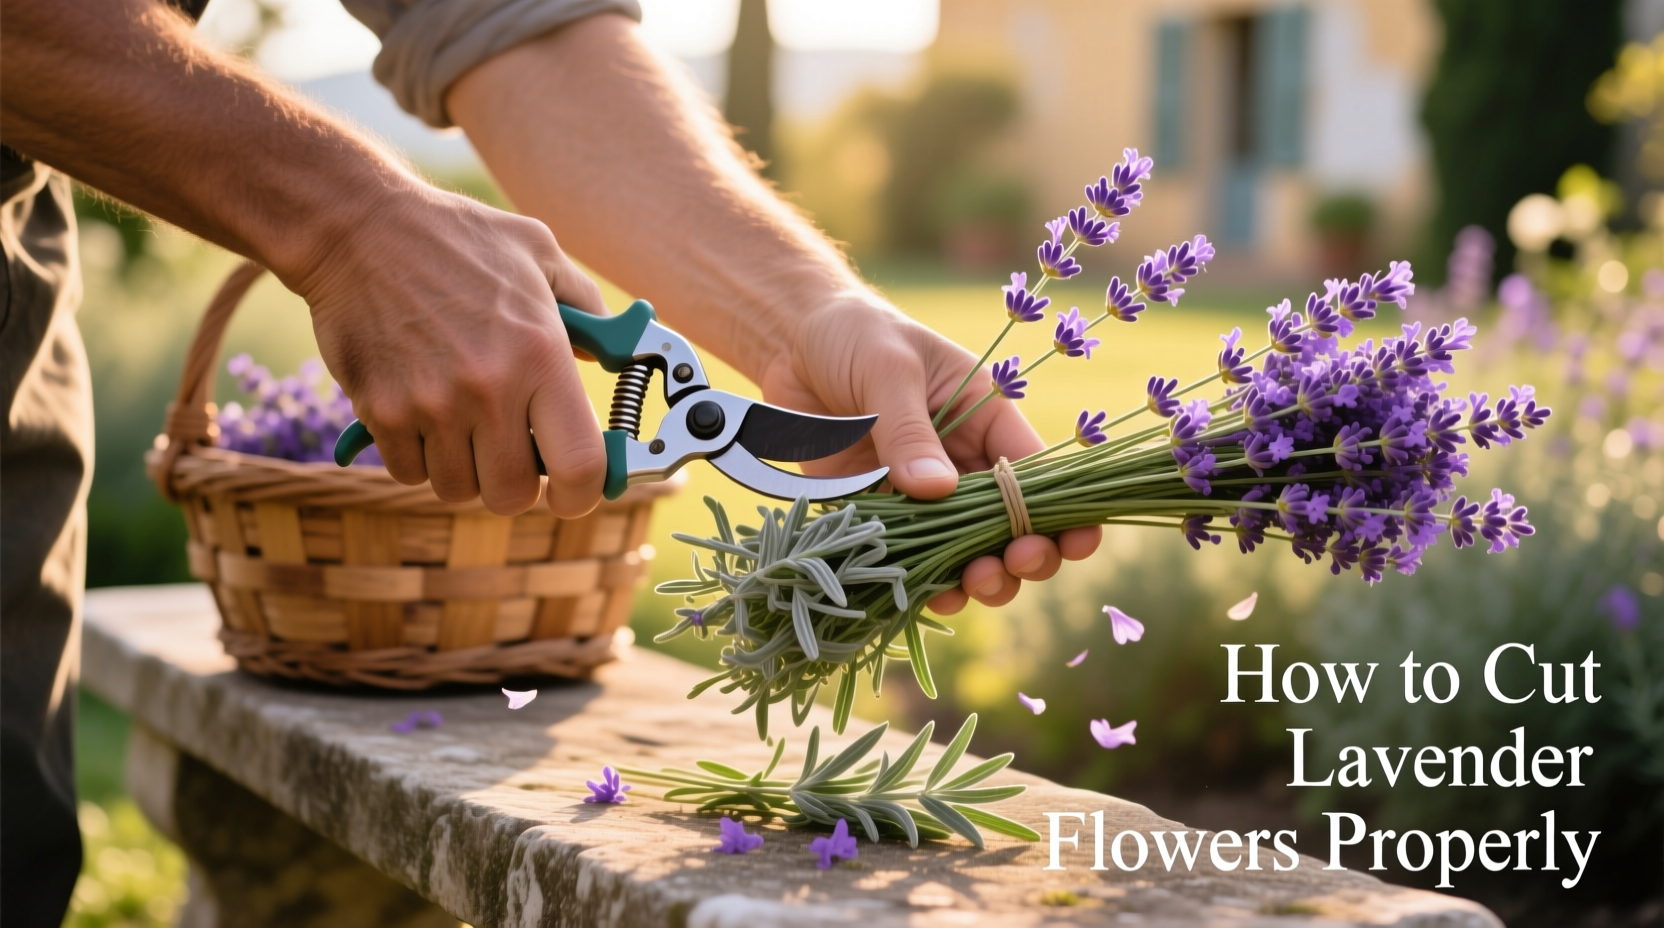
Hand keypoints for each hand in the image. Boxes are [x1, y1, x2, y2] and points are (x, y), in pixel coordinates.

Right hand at [297, 184, 609, 517]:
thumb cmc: (454, 237)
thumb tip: (606, 352)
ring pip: (458, 489)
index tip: (575, 490)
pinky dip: (418, 458)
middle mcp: (489, 388)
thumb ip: (585, 304)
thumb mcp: (538, 252)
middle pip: (513, 495)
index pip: (580, 465)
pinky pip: (409, 473)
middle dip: (516, 483)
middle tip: (509, 450)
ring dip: (464, 469)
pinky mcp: (381, 411)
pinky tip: (422, 414)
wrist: (358, 227)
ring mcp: (431, 404)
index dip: (583, 494)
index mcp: (541, 355)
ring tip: (461, 423)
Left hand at [759, 296, 1102, 611]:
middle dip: (1024, 552)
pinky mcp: (876, 512)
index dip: (1062, 509)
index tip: (1075, 542)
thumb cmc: (854, 336)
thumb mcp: (888, 369)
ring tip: (976, 584)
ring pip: (964, 551)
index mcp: (985, 418)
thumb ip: (909, 431)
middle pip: (1009, 523)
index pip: (1036, 471)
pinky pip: (906, 558)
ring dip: (979, 577)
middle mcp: (961, 463)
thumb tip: (937, 492)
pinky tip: (930, 596)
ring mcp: (920, 494)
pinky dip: (920, 582)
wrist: (788, 341)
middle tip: (1016, 564)